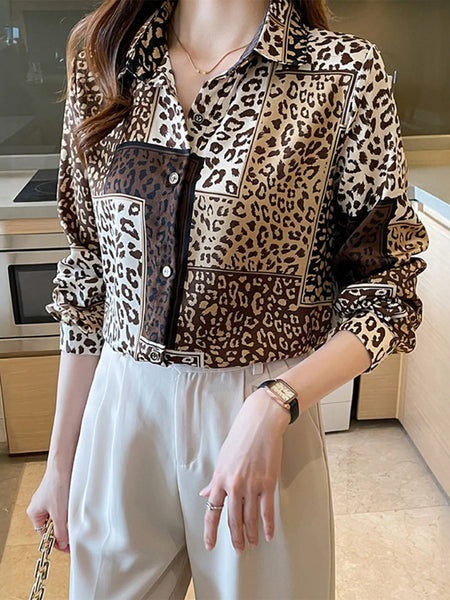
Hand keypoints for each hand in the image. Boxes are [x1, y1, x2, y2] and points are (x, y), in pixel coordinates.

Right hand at [26, 465, 71, 552]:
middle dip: (62, 531)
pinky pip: (61, 508)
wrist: (63, 466)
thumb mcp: (59, 514)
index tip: (67, 548)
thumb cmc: (57, 486)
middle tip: (73, 537)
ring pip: (57, 517)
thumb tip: (63, 543)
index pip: (44, 535)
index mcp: (34, 514)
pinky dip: (67, 512)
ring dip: (65, 521)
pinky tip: (73, 511)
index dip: (56, 542)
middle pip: (51, 526)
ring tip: (73, 523)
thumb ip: (60, 531)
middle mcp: (39, 507)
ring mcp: (47, 500)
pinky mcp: (56, 493)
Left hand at [199, 387, 289, 553]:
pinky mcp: (268, 482)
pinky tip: (267, 535)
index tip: (210, 546)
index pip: (212, 511)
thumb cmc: (240, 437)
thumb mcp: (222, 458)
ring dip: (251, 535)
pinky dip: (267, 525)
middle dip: (235, 538)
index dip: (211, 532)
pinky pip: (267, 510)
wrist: (260, 423)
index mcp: (220, 478)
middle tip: (238, 550)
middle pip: (232, 519)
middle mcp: (234, 484)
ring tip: (252, 545)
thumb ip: (215, 480)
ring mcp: (252, 485)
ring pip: (250, 518)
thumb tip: (205, 494)